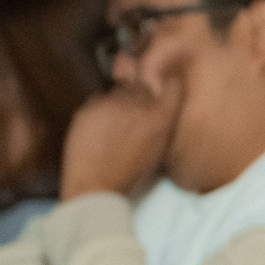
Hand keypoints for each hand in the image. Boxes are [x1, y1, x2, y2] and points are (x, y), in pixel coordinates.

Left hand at [60, 78, 183, 199]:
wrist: (96, 182)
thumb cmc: (131, 168)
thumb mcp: (158, 146)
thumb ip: (161, 119)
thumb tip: (158, 99)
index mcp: (162, 118)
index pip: (173, 85)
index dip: (168, 82)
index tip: (163, 83)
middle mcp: (140, 105)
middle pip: (141, 85)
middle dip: (137, 95)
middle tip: (130, 115)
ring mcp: (114, 103)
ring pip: (118, 90)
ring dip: (118, 101)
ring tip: (113, 124)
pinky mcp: (91, 106)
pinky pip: (98, 98)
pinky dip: (100, 109)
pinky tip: (98, 126)